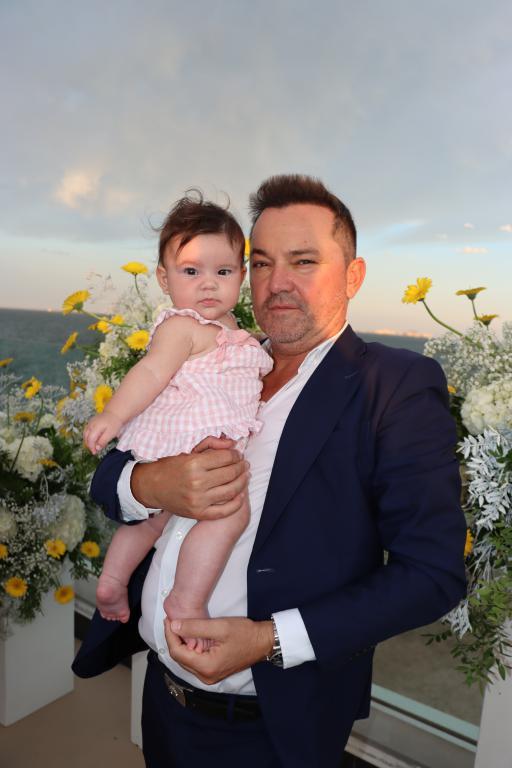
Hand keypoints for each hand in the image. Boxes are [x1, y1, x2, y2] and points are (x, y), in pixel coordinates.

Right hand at [84, 413, 122, 453]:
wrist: (114, 413)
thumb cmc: (114, 424)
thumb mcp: (111, 434)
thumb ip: (103, 441)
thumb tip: (97, 448)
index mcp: (96, 427)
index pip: (90, 439)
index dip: (91, 447)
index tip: (95, 453)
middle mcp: (90, 424)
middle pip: (86, 437)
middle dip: (89, 445)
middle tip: (94, 451)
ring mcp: (89, 423)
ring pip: (85, 434)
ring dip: (88, 441)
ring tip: (93, 447)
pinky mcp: (90, 422)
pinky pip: (86, 431)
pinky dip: (88, 437)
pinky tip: (93, 440)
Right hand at [131, 436, 248, 519]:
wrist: (151, 487)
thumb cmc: (170, 466)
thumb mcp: (187, 450)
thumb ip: (210, 444)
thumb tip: (232, 444)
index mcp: (194, 464)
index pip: (226, 457)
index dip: (236, 455)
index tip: (237, 454)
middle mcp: (197, 482)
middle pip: (230, 473)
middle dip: (241, 467)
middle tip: (244, 464)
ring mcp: (198, 500)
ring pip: (231, 491)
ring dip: (243, 482)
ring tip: (245, 476)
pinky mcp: (198, 513)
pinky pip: (224, 511)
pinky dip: (236, 504)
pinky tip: (241, 495)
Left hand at [164, 617, 273, 684]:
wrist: (263, 642)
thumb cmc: (245, 633)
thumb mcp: (219, 627)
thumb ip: (195, 627)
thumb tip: (174, 626)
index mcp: (207, 667)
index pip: (178, 652)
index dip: (170, 635)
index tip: (168, 620)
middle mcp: (206, 676)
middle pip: (180, 658)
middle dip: (174, 639)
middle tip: (172, 621)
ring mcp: (209, 676)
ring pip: (186, 660)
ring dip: (181, 644)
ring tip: (179, 626)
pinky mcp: (213, 672)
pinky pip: (195, 661)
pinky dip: (189, 649)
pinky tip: (189, 636)